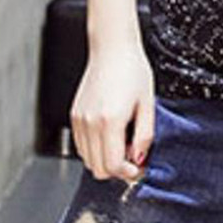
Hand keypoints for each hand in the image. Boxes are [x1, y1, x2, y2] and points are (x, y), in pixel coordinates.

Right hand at [70, 39, 155, 181]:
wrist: (113, 49)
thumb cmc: (132, 70)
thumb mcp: (148, 104)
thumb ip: (145, 135)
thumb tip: (141, 158)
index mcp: (110, 121)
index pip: (113, 165)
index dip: (129, 173)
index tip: (140, 168)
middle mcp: (90, 123)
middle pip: (98, 168)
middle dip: (117, 170)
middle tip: (134, 158)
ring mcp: (80, 120)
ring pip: (88, 160)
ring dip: (105, 160)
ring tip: (123, 144)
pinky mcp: (75, 116)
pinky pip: (81, 146)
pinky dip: (95, 149)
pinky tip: (110, 136)